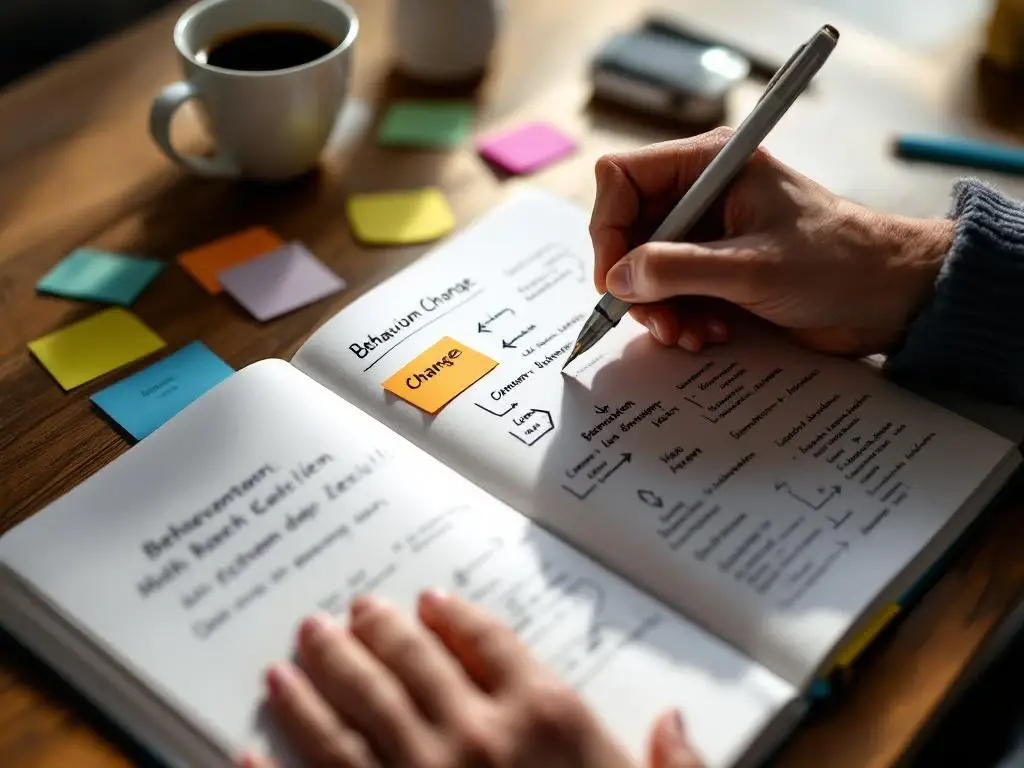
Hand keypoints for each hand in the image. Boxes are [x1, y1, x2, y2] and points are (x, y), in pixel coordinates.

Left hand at [242, 592, 702, 767]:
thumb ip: (674, 765)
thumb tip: (672, 720)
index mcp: (547, 717)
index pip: (492, 642)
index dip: (455, 615)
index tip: (429, 600)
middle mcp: (477, 736)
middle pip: (412, 661)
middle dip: (374, 631)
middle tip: (346, 613)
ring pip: (354, 713)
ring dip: (318, 678)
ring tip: (293, 653)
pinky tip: (248, 748)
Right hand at [590, 127, 953, 355]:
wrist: (891, 297)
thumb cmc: (838, 264)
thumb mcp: (751, 268)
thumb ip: (677, 269)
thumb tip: (618, 279)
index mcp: (709, 165)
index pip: (623, 178)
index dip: (608, 228)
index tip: (614, 280)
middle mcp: (702, 193)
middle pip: (628, 230)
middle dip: (636, 282)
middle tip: (656, 320)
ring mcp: (709, 233)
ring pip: (646, 268)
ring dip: (659, 308)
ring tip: (689, 334)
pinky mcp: (718, 268)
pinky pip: (672, 292)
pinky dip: (680, 318)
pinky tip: (709, 334)